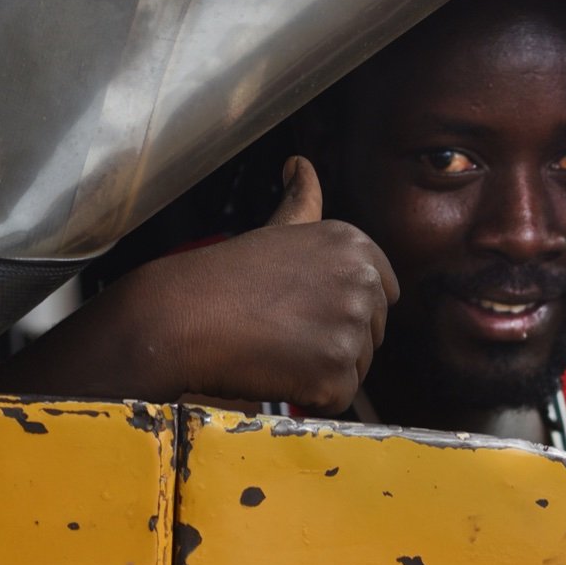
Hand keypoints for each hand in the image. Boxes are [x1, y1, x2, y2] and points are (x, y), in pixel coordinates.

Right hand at [127, 157, 398, 412]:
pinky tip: (274, 371)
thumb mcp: (275, 229)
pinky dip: (308, 396)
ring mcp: (352, 328)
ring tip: (274, 348)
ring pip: (357, 368)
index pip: (385, 293)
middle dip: (333, 342)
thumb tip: (300, 165)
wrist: (180, 317)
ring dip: (319, 370)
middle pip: (373, 334)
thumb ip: (302, 202)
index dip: (342, 309)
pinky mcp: (337, 372)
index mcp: (354, 246)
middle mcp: (363, 281)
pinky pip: (337, 398)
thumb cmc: (223, 278)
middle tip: (280, 330)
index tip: (303, 308)